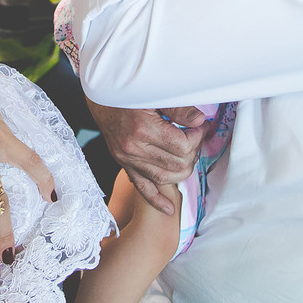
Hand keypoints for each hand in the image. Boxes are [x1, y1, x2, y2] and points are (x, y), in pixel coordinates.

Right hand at [87, 99, 205, 213]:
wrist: (101, 96)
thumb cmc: (128, 94)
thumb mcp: (154, 95)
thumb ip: (178, 109)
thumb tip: (200, 121)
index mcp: (143, 129)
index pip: (183, 145)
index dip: (197, 137)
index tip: (200, 127)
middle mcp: (134, 148)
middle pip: (177, 164)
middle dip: (193, 152)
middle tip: (196, 138)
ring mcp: (127, 159)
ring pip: (165, 178)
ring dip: (183, 171)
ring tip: (188, 156)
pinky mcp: (124, 164)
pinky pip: (142, 188)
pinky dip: (156, 200)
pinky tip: (168, 209)